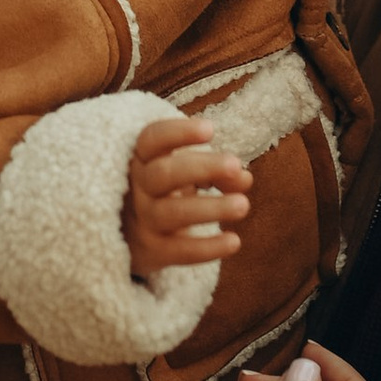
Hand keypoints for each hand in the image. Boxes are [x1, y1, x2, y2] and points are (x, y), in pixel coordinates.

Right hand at [126, 116, 252, 276]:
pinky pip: (178, 251)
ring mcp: (143, 219)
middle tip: (235, 165)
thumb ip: (218, 171)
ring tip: (243, 204)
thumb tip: (244, 178)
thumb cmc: (169, 190)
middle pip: (163, 173)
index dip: (179, 132)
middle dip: (201, 167)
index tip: (210, 129)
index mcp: (143, 158)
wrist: (136, 234)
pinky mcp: (152, 250)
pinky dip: (207, 247)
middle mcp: (138, 187)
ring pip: (172, 213)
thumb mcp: (189, 172)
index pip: (152, 139)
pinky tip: (234, 241)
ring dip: (210, 208)